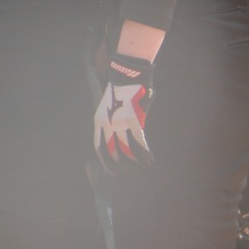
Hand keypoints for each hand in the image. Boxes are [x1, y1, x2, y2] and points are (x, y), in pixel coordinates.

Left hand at [93, 52, 153, 170]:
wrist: (126, 76)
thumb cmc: (119, 93)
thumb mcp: (108, 109)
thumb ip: (112, 125)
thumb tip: (122, 141)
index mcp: (98, 122)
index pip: (100, 148)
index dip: (107, 162)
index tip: (114, 171)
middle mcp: (107, 125)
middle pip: (113, 153)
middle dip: (123, 166)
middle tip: (131, 172)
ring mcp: (120, 123)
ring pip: (128, 151)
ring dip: (136, 162)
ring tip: (143, 166)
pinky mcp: (133, 121)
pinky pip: (139, 142)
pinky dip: (145, 153)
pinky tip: (149, 158)